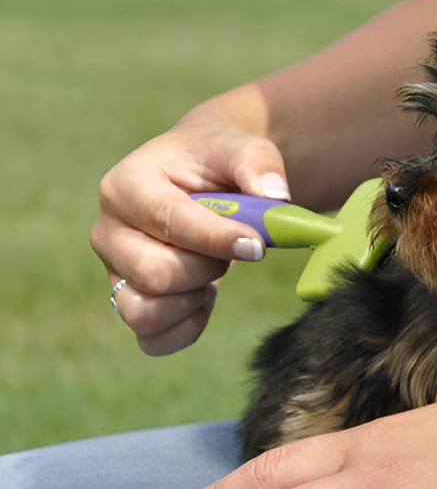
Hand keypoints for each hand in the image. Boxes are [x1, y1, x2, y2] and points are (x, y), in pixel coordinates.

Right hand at [90, 103, 290, 355]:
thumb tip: (275, 198)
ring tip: (214, 271)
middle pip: (155, 275)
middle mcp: (109, 231)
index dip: (217, 239)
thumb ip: (259, 164)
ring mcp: (114, 271)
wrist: (201, 174)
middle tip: (231, 248)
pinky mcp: (128, 301)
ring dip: (193, 301)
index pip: (168, 221)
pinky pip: (153, 340)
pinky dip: (188, 328)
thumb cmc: (218, 160)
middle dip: (208, 268)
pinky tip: (205, 296)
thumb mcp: (241, 147)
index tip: (257, 245)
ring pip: (145, 313)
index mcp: (127, 185)